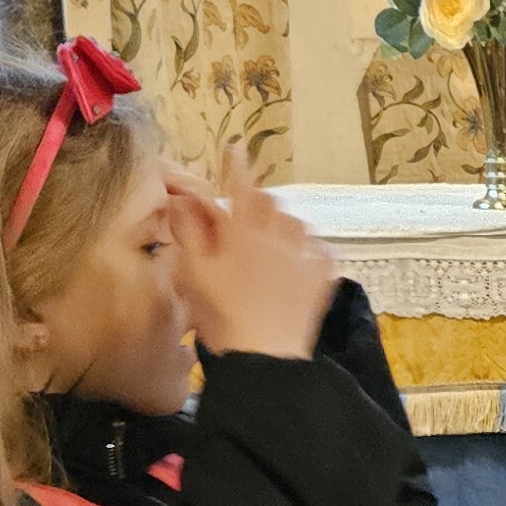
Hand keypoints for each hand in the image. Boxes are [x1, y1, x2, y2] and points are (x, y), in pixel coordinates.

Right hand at [165, 150, 336, 362]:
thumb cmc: (220, 315)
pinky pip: (324, 252)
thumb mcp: (192, 273)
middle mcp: (279, 237)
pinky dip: (313, 249)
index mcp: (244, 231)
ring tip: (274, 238)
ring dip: (286, 224)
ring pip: (300, 224)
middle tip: (245, 217)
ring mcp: (304, 258)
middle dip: (258, 203)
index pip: (241, 187)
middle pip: (272, 203)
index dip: (237, 166)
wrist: (262, 357)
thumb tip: (181, 199)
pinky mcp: (321, 281)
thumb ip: (188, 232)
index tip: (235, 148)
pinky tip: (304, 258)